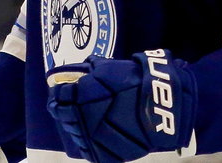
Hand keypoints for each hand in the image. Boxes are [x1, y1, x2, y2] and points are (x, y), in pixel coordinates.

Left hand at [47, 51, 196, 162]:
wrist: (163, 105)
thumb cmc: (136, 81)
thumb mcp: (109, 67)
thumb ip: (89, 70)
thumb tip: (75, 72)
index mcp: (81, 95)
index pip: (59, 96)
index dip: (58, 93)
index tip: (61, 91)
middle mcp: (83, 118)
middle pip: (63, 115)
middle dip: (64, 109)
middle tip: (69, 106)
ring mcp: (94, 138)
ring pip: (74, 134)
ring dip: (74, 126)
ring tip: (81, 120)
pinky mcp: (106, 154)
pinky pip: (88, 150)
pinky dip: (87, 143)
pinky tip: (90, 135)